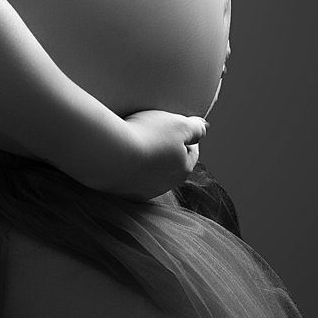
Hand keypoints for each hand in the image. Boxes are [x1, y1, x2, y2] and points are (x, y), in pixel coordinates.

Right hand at [80, 109, 208, 200]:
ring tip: (135, 141)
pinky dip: (129, 167)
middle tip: (155, 131)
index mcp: (183, 168)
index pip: (192, 152)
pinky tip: (121, 154)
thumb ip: (195, 128)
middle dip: (167, 149)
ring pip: (150, 173)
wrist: (112, 155)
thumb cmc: (148, 136)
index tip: (176, 125)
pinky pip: (130, 178)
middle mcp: (166, 185)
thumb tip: (205, 128)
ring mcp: (143, 191)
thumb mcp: (178, 124)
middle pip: (171, 164)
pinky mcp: (123, 193)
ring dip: (147, 159)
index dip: (187, 136)